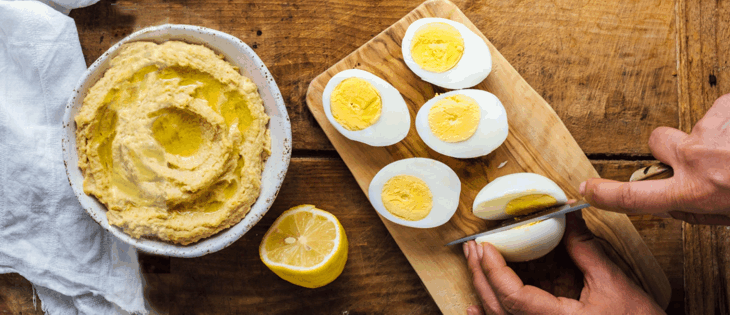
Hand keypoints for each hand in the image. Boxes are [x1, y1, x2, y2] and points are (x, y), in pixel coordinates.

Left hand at [463, 212, 664, 314]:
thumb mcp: (613, 282)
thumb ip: (584, 249)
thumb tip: (567, 215)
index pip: (513, 298)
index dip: (494, 271)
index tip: (485, 246)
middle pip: (498, 308)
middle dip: (481, 275)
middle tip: (473, 247)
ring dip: (482, 289)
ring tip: (474, 262)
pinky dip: (490, 314)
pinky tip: (473, 307)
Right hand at [581, 93, 729, 224]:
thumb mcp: (727, 215)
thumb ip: (693, 209)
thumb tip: (668, 205)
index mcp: (696, 191)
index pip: (633, 197)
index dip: (605, 194)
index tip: (588, 190)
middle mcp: (696, 158)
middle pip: (657, 141)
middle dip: (671, 147)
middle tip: (699, 157)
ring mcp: (711, 131)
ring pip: (696, 126)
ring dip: (711, 137)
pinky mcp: (727, 108)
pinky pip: (722, 110)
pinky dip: (729, 122)